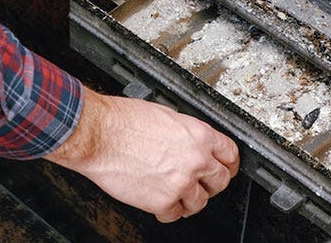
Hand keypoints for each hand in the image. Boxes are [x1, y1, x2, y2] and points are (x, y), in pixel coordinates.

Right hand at [44, 88, 239, 222]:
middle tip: (199, 183)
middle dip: (211, 183)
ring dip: (189, 199)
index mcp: (200, 135)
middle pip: (221, 181)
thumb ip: (187, 133)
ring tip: (174, 191)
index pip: (231, 154)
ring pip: (200, 202)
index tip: (224, 168)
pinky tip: (158, 199)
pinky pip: (174, 214)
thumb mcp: (167, 116)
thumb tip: (194, 143)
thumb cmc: (124, 121)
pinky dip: (167, 210)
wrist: (100, 135)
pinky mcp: (163, 201)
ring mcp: (181, 182)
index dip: (228, 163)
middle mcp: (196, 160)